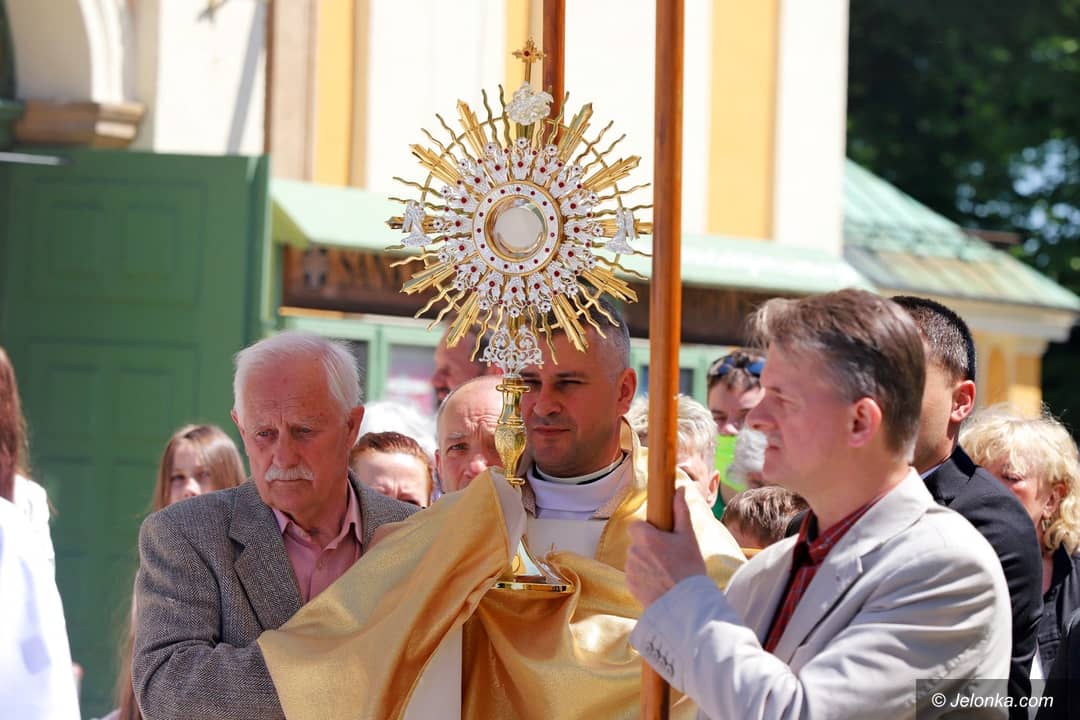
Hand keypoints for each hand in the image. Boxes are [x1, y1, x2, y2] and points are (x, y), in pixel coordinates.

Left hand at [625, 486, 707, 607]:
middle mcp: (633, 552)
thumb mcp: (688, 536)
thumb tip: (679, 489)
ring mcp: (630, 570)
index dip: (647, 531)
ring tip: (666, 573)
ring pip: (635, 560)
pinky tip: (660, 583)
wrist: (687, 603)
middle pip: (636, 543)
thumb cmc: (689, 567)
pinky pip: (634, 576)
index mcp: (646, 537)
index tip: (660, 538)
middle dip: (648, 547)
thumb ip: (680, 511)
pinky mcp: (629, 586)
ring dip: (645, 563)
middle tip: (668, 557)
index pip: (635, 526)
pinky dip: (643, 578)